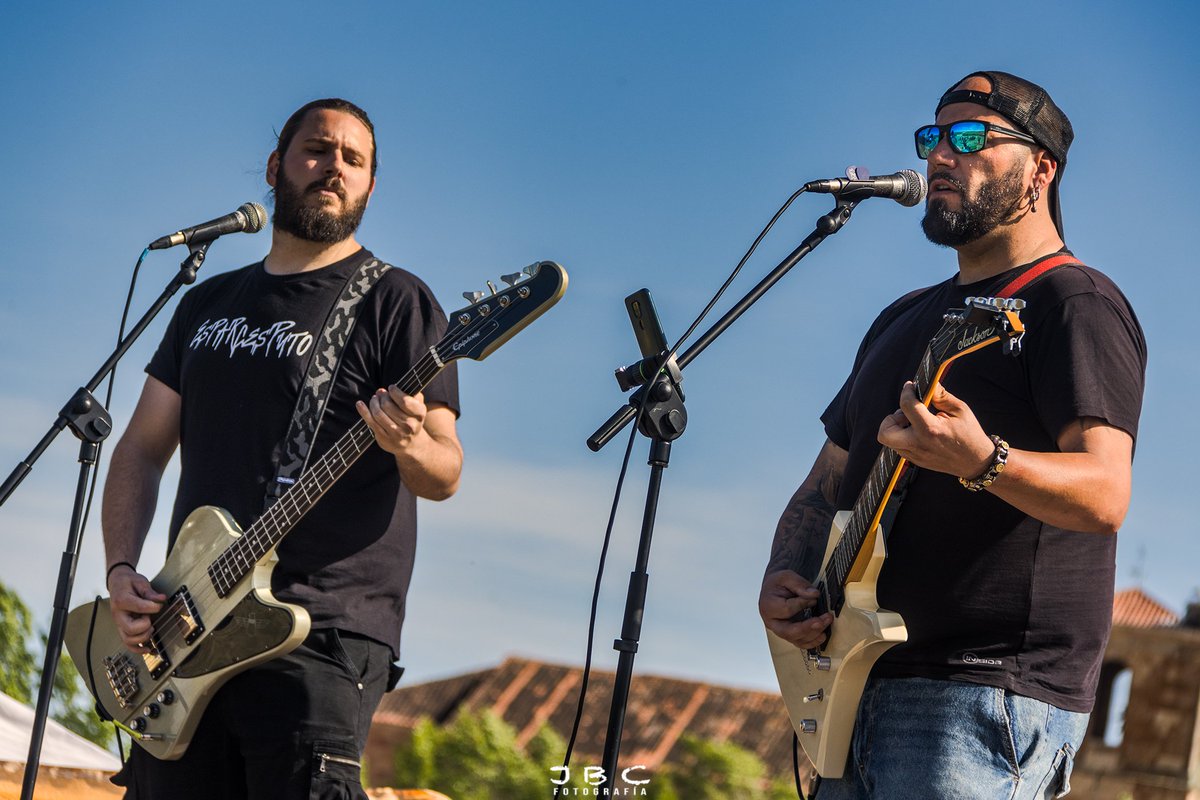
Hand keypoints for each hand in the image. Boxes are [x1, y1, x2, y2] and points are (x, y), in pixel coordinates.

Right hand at [107, 566, 166, 652]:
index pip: (139, 607)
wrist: (117, 583)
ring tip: (151, 628)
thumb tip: (161, 599)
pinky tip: (150, 649)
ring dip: (143, 637)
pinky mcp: (123, 628)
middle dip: (145, 625)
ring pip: (128, 639)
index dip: (153, 607)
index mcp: (122, 600)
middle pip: (130, 629)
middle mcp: (118, 615)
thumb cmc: (128, 582)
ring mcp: (119, 623)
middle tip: (151, 618)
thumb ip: (149, 591)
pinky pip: (128, 644)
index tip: (160, 604)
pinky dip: (138, 649)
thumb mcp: (140, 581)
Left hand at [357, 387, 427, 455]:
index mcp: (419, 414)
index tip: (391, 388)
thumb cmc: (411, 418)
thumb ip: (407, 394)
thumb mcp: (416, 405)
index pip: (404, 401)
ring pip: (378, 413)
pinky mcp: (385, 438)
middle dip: (382, 397)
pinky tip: (359, 404)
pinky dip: (364, 411)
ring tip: (374, 399)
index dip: (395, 392)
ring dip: (373, 403)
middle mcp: (410, 425)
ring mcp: (397, 434)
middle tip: (380, 394)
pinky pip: (371, 422)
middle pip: (388, 405)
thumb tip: (382, 391)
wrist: (410, 443)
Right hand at [759, 570, 831, 649]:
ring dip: (813, 634)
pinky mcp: (788, 634)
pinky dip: (812, 641)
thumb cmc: (778, 583)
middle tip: (821, 621)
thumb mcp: (787, 577)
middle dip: (808, 628)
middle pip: (788, 632)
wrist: (775, 588)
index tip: (813, 597)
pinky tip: (822, 635)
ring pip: (796, 639)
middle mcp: (772, 622)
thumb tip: (814, 594)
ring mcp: (779, 630)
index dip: (802, 603)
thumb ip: (799, 584)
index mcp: (768, 606)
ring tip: (825, 623)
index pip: (787, 609)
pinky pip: (800, 643)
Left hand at [877, 382, 995, 478]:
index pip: (907, 405)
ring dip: (896, 428)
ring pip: (889, 440)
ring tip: (914, 423)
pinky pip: (898, 447)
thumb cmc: (970, 434)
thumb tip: (927, 383)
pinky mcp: (915, 461)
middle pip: (885, 432)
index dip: (906, 391)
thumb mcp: (960, 410)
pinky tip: (918, 432)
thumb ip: (940, 395)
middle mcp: (919, 444)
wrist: (976, 463)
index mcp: (931, 429)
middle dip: (890, 418)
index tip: (910, 386)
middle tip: (906, 414)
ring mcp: (916, 455)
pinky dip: (902, 437)